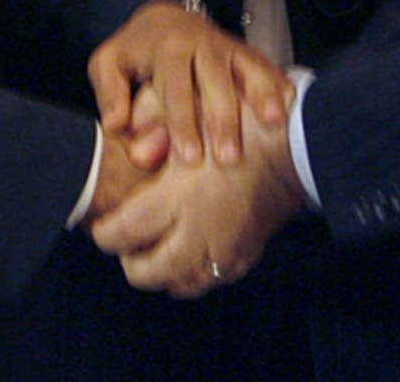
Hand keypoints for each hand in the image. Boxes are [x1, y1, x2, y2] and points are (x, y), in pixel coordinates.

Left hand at [88, 0, 291, 166]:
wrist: (165, 19)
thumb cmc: (135, 51)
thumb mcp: (109, 65)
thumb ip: (111, 95)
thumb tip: (117, 125)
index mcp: (168, 49)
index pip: (175, 88)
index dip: (182, 123)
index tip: (189, 157)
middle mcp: (202, 46)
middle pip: (216, 82)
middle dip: (224, 120)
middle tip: (229, 158)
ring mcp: (229, 48)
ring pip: (247, 72)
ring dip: (260, 99)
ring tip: (273, 126)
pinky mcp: (247, 53)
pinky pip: (267, 69)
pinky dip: (279, 89)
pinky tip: (290, 109)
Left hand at [90, 95, 304, 297]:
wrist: (300, 143)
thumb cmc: (245, 122)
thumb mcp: (194, 115)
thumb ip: (156, 132)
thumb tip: (135, 153)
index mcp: (179, 197)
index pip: (122, 234)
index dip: (103, 234)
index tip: (99, 225)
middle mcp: (198, 232)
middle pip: (145, 273)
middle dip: (129, 261)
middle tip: (125, 242)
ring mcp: (224, 250)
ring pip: (178, 284)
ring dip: (161, 271)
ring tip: (155, 247)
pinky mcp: (244, 257)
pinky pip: (209, 281)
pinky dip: (192, 273)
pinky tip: (189, 249)